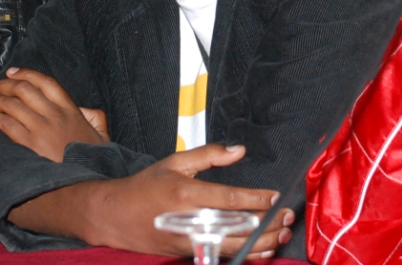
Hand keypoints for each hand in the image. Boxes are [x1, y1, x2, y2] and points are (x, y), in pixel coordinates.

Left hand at [0, 68, 108, 160]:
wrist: (85, 179)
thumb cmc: (92, 157)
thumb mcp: (101, 132)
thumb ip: (94, 115)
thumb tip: (83, 109)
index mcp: (71, 108)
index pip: (46, 82)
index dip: (27, 73)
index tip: (13, 72)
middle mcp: (54, 114)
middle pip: (25, 89)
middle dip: (6, 85)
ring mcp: (41, 129)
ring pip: (12, 105)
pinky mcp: (29, 144)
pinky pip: (6, 124)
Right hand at [7, 143, 293, 256]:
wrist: (111, 215)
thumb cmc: (146, 185)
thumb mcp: (175, 161)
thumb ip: (209, 154)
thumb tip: (240, 150)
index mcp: (186, 193)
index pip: (230, 199)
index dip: (256, 200)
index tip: (276, 197)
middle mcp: (187, 220)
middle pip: (234, 227)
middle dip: (265, 225)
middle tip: (288, 218)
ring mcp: (185, 241)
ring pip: (229, 247)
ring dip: (259, 243)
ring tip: (282, 236)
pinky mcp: (182, 254)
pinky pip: (218, 256)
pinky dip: (241, 255)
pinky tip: (260, 251)